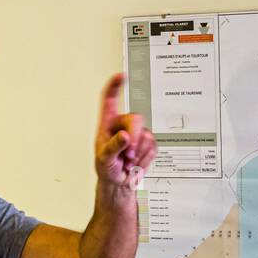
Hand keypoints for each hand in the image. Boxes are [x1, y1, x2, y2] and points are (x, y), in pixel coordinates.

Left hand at [94, 72, 156, 188]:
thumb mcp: (104, 158)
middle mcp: (123, 124)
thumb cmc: (106, 167)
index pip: (110, 99)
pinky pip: (153, 146)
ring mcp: (137, 133)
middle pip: (136, 119)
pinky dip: (145, 158)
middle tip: (129, 155)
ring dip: (138, 153)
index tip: (122, 76)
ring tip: (128, 161)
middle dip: (135, 138)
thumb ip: (114, 146)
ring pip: (146, 135)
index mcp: (108, 122)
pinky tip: (136, 162)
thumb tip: (125, 136)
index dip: (115, 86)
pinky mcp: (147, 143)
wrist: (118, 181)